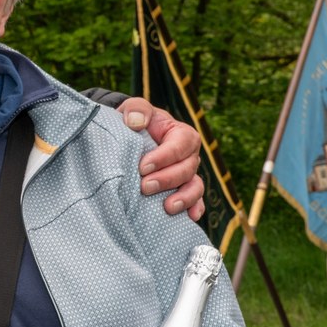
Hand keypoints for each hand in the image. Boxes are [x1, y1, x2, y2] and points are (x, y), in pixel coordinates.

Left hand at [118, 98, 205, 220]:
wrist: (131, 138)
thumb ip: (136, 109)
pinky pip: (195, 201)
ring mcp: (188, 174)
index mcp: (182, 134)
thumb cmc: (135, 123)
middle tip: (145, 187)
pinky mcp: (182, 189)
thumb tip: (136, 122)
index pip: (180, 144)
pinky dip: (194, 208)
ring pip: (195, 187)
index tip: (143, 166)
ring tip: (168, 207)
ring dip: (184, 198)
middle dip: (167, 179)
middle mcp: (189, 155)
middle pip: (186, 169)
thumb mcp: (135, 110)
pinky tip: (189, 217)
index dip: (164, 156)